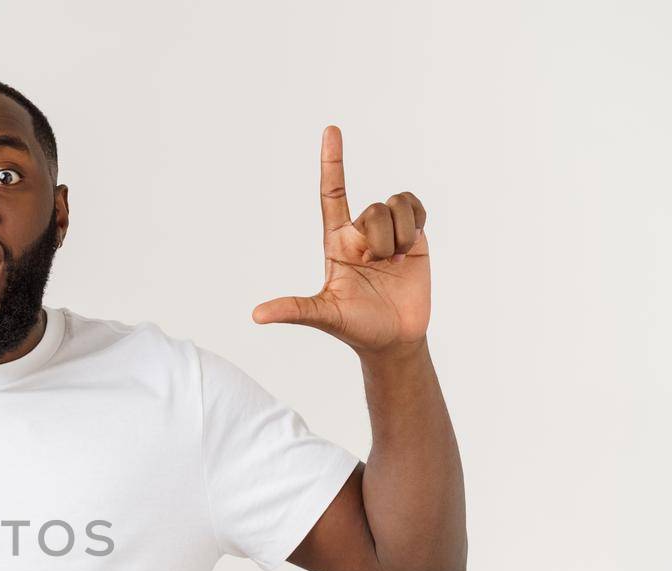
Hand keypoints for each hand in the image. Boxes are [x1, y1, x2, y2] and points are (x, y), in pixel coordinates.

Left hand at [252, 126, 429, 357]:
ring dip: (399, 238)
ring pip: (395, 207)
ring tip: (394, 264)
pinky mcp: (414, 236)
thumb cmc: (355, 327)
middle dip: (378, 241)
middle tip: (377, 268)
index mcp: (336, 242)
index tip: (331, 130)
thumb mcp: (323, 315)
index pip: (332, 193)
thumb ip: (293, 309)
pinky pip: (415, 208)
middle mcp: (360, 232)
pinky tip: (410, 251)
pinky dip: (415, 227)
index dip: (332, 163)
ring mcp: (388, 232)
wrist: (395, 339)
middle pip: (371, 209)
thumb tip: (256, 315)